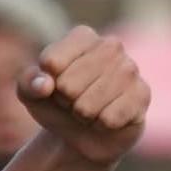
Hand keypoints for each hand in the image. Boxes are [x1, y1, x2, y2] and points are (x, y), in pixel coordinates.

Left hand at [19, 25, 150, 167]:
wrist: (82, 134)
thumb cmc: (56, 104)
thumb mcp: (30, 92)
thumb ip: (28, 82)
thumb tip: (45, 84)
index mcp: (83, 36)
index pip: (51, 62)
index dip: (46, 83)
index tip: (54, 86)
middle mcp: (111, 45)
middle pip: (68, 85)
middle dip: (65, 102)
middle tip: (73, 102)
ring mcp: (130, 69)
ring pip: (88, 105)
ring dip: (82, 115)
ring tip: (88, 111)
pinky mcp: (142, 95)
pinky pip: (110, 118)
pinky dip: (101, 125)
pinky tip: (105, 120)